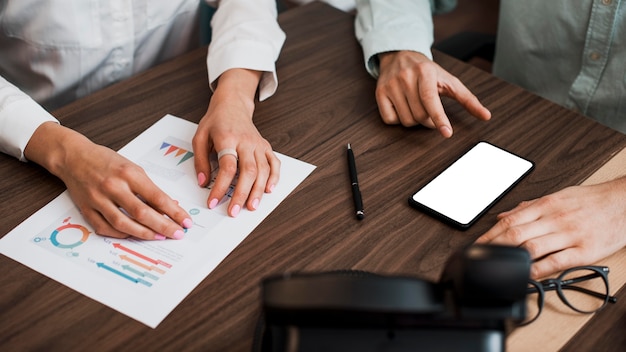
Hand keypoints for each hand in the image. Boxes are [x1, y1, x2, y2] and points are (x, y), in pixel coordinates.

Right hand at [25, 122, 190, 239]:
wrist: (73, 156)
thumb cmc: (106, 161)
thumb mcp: (132, 168)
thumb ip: (148, 188)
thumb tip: (168, 206)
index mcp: (128, 173)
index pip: (157, 197)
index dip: (174, 212)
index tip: (185, 221)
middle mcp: (113, 186)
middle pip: (142, 213)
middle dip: (163, 226)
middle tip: (177, 234)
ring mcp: (98, 199)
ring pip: (124, 223)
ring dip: (144, 233)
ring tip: (159, 237)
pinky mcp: (86, 209)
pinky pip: (105, 228)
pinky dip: (122, 234)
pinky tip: (134, 235)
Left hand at [193, 68, 279, 216]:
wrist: (233, 105)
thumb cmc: (216, 121)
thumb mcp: (199, 137)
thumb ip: (201, 160)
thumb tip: (204, 182)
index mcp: (227, 138)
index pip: (227, 166)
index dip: (220, 186)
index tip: (213, 201)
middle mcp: (246, 141)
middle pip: (248, 171)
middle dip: (242, 194)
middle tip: (234, 211)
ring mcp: (258, 144)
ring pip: (263, 170)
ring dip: (258, 190)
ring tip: (251, 206)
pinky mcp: (266, 146)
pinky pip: (274, 163)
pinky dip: (274, 177)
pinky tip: (269, 190)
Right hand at [376, 51, 490, 136]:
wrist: (399, 55)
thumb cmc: (426, 71)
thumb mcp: (448, 80)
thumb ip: (468, 99)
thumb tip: (486, 116)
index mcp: (425, 72)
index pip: (431, 100)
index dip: (439, 119)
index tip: (447, 133)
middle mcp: (406, 77)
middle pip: (420, 116)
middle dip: (429, 121)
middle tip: (432, 113)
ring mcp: (391, 85)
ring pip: (406, 121)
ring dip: (415, 121)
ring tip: (417, 108)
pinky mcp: (380, 93)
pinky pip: (390, 120)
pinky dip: (399, 119)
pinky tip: (403, 107)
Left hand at [475, 178, 625, 278]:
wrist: (624, 201)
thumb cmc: (591, 200)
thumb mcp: (557, 196)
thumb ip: (528, 208)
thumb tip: (503, 216)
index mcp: (546, 205)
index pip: (510, 221)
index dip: (490, 235)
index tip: (477, 246)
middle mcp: (554, 219)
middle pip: (516, 234)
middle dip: (494, 248)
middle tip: (482, 260)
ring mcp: (569, 235)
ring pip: (532, 247)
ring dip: (512, 259)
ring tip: (498, 269)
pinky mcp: (584, 251)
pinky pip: (557, 262)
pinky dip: (539, 270)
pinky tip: (528, 276)